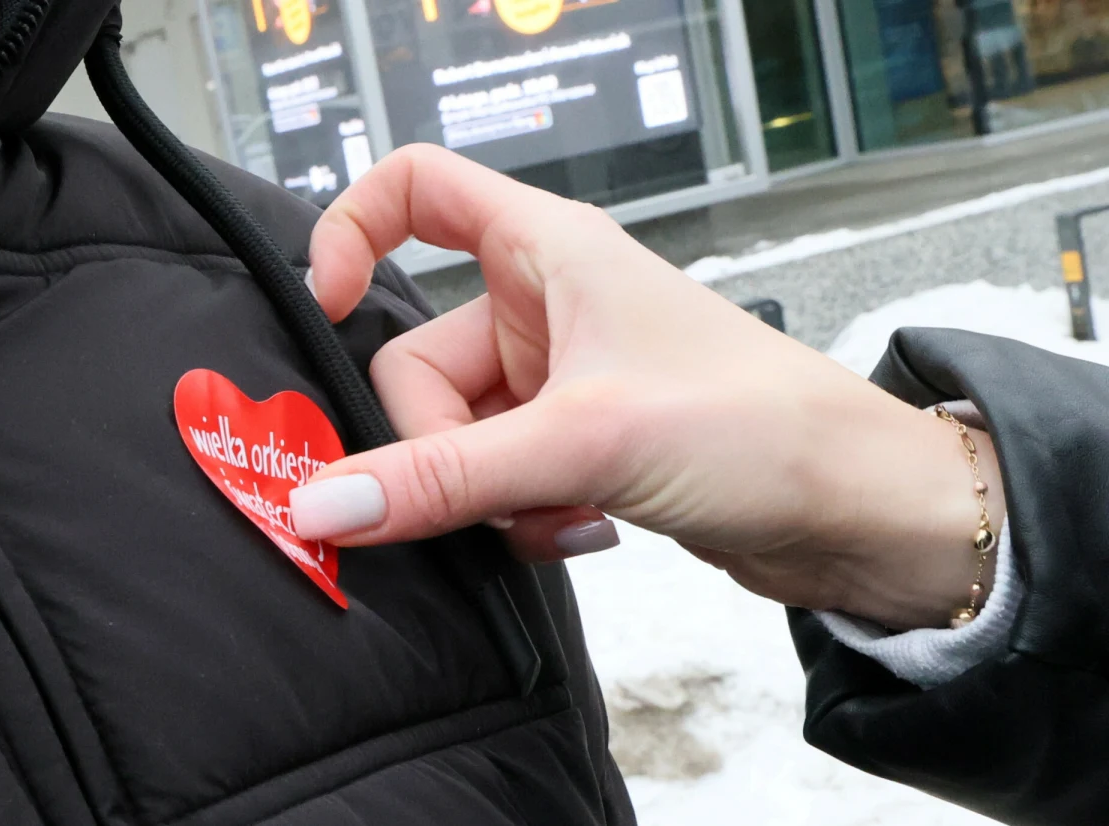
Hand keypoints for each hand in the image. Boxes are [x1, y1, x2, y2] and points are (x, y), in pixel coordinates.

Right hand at [292, 145, 1005, 629]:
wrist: (852, 508)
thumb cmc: (761, 424)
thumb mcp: (586, 439)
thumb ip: (448, 475)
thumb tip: (326, 500)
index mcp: (548, 250)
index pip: (416, 188)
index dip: (350, 229)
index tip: (326, 302)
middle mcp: (546, 305)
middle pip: (417, 359)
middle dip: (445, 443)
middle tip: (506, 483)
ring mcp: (558, 379)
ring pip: (456, 435)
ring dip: (492, 493)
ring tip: (567, 511)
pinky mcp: (576, 442)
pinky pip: (498, 478)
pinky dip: (523, 515)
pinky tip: (585, 529)